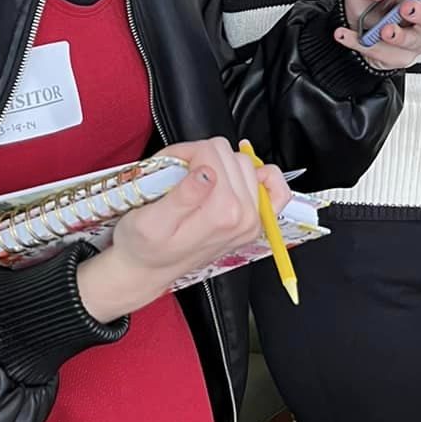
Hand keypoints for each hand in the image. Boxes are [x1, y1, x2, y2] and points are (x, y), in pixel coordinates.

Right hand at [77, 140, 289, 322]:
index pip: (210, 152)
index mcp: (221, 214)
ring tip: (195, 179)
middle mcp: (243, 217)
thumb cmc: (145, 246)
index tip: (170, 165)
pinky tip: (237, 179)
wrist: (150, 269)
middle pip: (228, 154)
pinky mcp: (254, 220)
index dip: (184, 152)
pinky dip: (261, 177)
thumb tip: (206, 172)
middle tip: (179, 173)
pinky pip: (275, 189)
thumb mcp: (150, 221)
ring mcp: (252, 220)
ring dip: (218, 164)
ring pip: (243, 162)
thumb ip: (182, 196)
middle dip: (200, 156)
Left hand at [334, 0, 420, 69]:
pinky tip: (345, 35)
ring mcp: (414, 41)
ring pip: (412, 42)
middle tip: (408, 7)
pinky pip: (383, 54)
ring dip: (397, 36)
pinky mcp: (398, 58)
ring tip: (382, 30)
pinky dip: (361, 44)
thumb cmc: (369, 3)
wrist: (352, 29)